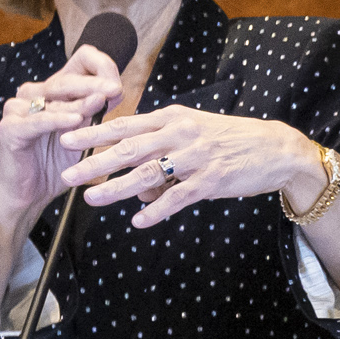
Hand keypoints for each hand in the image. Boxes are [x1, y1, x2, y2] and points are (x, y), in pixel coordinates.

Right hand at [0, 48, 128, 236]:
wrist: (28, 197)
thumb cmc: (55, 165)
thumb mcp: (82, 136)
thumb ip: (94, 113)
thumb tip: (115, 90)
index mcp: (53, 90)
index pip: (79, 60)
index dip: (100, 67)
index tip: (117, 85)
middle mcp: (33, 93)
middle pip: (67, 78)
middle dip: (94, 83)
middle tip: (114, 89)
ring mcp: (18, 109)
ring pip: (53, 97)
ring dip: (80, 101)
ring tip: (100, 102)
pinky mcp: (9, 128)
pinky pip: (37, 121)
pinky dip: (57, 119)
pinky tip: (75, 120)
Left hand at [67, 109, 325, 227]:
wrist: (274, 149)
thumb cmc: (228, 140)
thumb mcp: (192, 134)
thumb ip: (161, 153)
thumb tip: (136, 188)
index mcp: (172, 117)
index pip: (125, 124)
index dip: (94, 133)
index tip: (66, 137)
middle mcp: (180, 133)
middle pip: (129, 148)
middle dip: (94, 162)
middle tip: (66, 174)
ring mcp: (195, 157)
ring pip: (148, 173)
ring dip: (117, 188)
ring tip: (92, 199)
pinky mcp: (211, 180)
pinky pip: (178, 197)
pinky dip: (156, 210)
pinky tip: (138, 221)